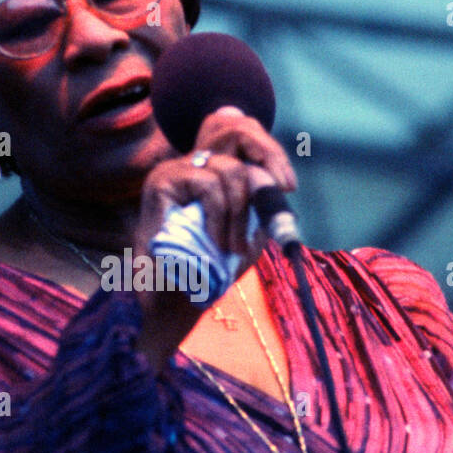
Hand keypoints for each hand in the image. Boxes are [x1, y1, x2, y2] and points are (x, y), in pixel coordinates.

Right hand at [133, 107, 296, 371]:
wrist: (168, 300)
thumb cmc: (205, 271)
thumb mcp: (243, 236)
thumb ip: (258, 211)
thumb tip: (281, 185)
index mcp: (209, 176)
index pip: (245, 151)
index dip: (271, 159)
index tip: (290, 186)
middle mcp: (189, 168)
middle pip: (240, 164)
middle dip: (255, 202)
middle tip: (247, 243)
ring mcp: (173, 171)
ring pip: (228, 173)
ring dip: (237, 217)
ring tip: (230, 249)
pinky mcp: (162, 181)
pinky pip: (209, 187)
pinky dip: (219, 217)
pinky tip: (215, 242)